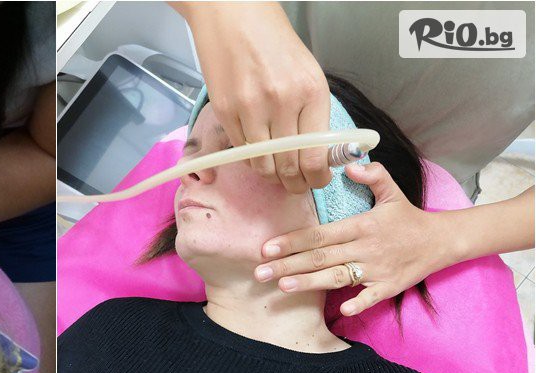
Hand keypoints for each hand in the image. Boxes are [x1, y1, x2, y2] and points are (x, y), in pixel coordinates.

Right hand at [182, 2, 331, 193]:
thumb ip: (313, 112)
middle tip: (295, 186)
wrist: (234, 14)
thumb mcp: (307, 72)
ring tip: (274, 171)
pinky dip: (250, 158)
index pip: (316, 155)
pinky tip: (256, 151)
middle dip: (294, 184)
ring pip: (262, 164)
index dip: (317, 178)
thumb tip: (319, 154)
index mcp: (311, 91)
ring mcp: (250, 107)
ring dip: (269, 175)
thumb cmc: (274, 42)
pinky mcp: (224, 110)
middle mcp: (282, 101)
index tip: (316, 182)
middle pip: (288, 166)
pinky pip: (240, 151)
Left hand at [254, 162, 444, 315]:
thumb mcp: (392, 191)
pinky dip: (359, 302)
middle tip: (259, 273)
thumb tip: (351, 165)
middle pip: (322, 257)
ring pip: (338, 277)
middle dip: (289, 265)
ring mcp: (377, 268)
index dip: (293, 240)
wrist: (442, 240)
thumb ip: (373, 176)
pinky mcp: (390, 285)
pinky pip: (372, 296)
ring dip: (310, 282)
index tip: (267, 247)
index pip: (320, 233)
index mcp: (361, 225)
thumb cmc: (407, 217)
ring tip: (282, 286)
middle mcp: (366, 247)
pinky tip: (342, 309)